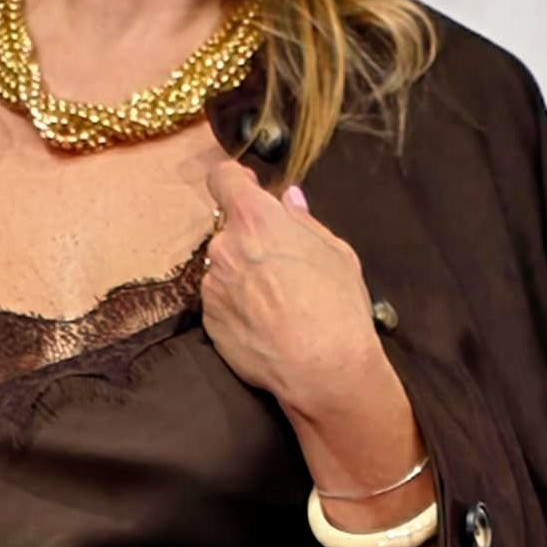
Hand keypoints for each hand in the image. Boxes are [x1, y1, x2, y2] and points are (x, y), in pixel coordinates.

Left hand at [199, 156, 390, 426]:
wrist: (322, 368)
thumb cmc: (336, 306)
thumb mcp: (335, 252)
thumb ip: (304, 221)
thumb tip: (289, 200)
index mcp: (255, 218)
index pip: (223, 178)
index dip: (233, 180)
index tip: (245, 188)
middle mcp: (225, 247)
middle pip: (229, 230)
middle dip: (249, 240)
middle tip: (280, 263)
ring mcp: (213, 286)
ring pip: (224, 269)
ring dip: (242, 276)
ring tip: (276, 302)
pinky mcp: (209, 321)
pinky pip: (221, 303)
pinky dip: (237, 308)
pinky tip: (265, 324)